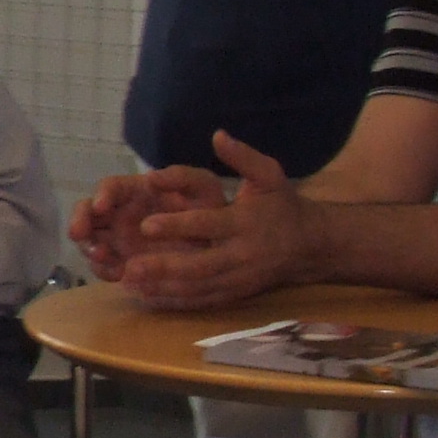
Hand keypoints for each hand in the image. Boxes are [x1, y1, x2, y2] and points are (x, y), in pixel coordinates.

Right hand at [69, 165, 225, 279]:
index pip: (110, 187)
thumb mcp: (203, 187)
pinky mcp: (123, 263)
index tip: (101, 206)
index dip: (101, 195)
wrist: (222, 246)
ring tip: (100, 256)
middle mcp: (120, 213)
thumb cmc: (211, 211)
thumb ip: (181, 177)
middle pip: (88, 213)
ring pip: (90, 241)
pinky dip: (105, 270)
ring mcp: (118, 240)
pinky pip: (104, 267)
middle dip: (79, 220)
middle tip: (79, 234)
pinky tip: (117, 273)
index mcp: (136, 191)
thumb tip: (151, 176)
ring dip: (89, 247)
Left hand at [119, 131, 319, 308]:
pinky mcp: (235, 295)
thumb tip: (217, 135)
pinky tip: (147, 296)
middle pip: (199, 266)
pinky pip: (201, 302)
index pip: (207, 225)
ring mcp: (237, 279)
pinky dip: (174, 302)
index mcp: (244, 224)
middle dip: (163, 267)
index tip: (145, 224)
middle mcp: (240, 255)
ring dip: (162, 288)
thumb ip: (243, 157)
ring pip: (196, 288)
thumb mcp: (269, 176)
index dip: (177, 226)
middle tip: (129, 265)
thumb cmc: (282, 205)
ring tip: (128, 281)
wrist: (309, 246)